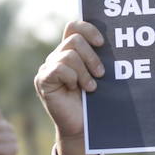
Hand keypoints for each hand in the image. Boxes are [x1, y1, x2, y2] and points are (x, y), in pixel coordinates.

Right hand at [34, 21, 103, 154]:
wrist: (83, 127)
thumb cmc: (94, 102)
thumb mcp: (99, 75)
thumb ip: (99, 58)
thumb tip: (113, 41)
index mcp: (70, 52)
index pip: (74, 27)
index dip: (88, 29)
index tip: (102, 43)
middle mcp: (57, 57)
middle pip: (74, 40)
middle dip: (92, 56)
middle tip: (101, 74)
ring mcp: (48, 68)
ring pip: (69, 55)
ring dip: (84, 72)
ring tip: (90, 87)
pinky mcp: (42, 80)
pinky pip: (59, 69)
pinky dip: (72, 78)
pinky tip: (75, 89)